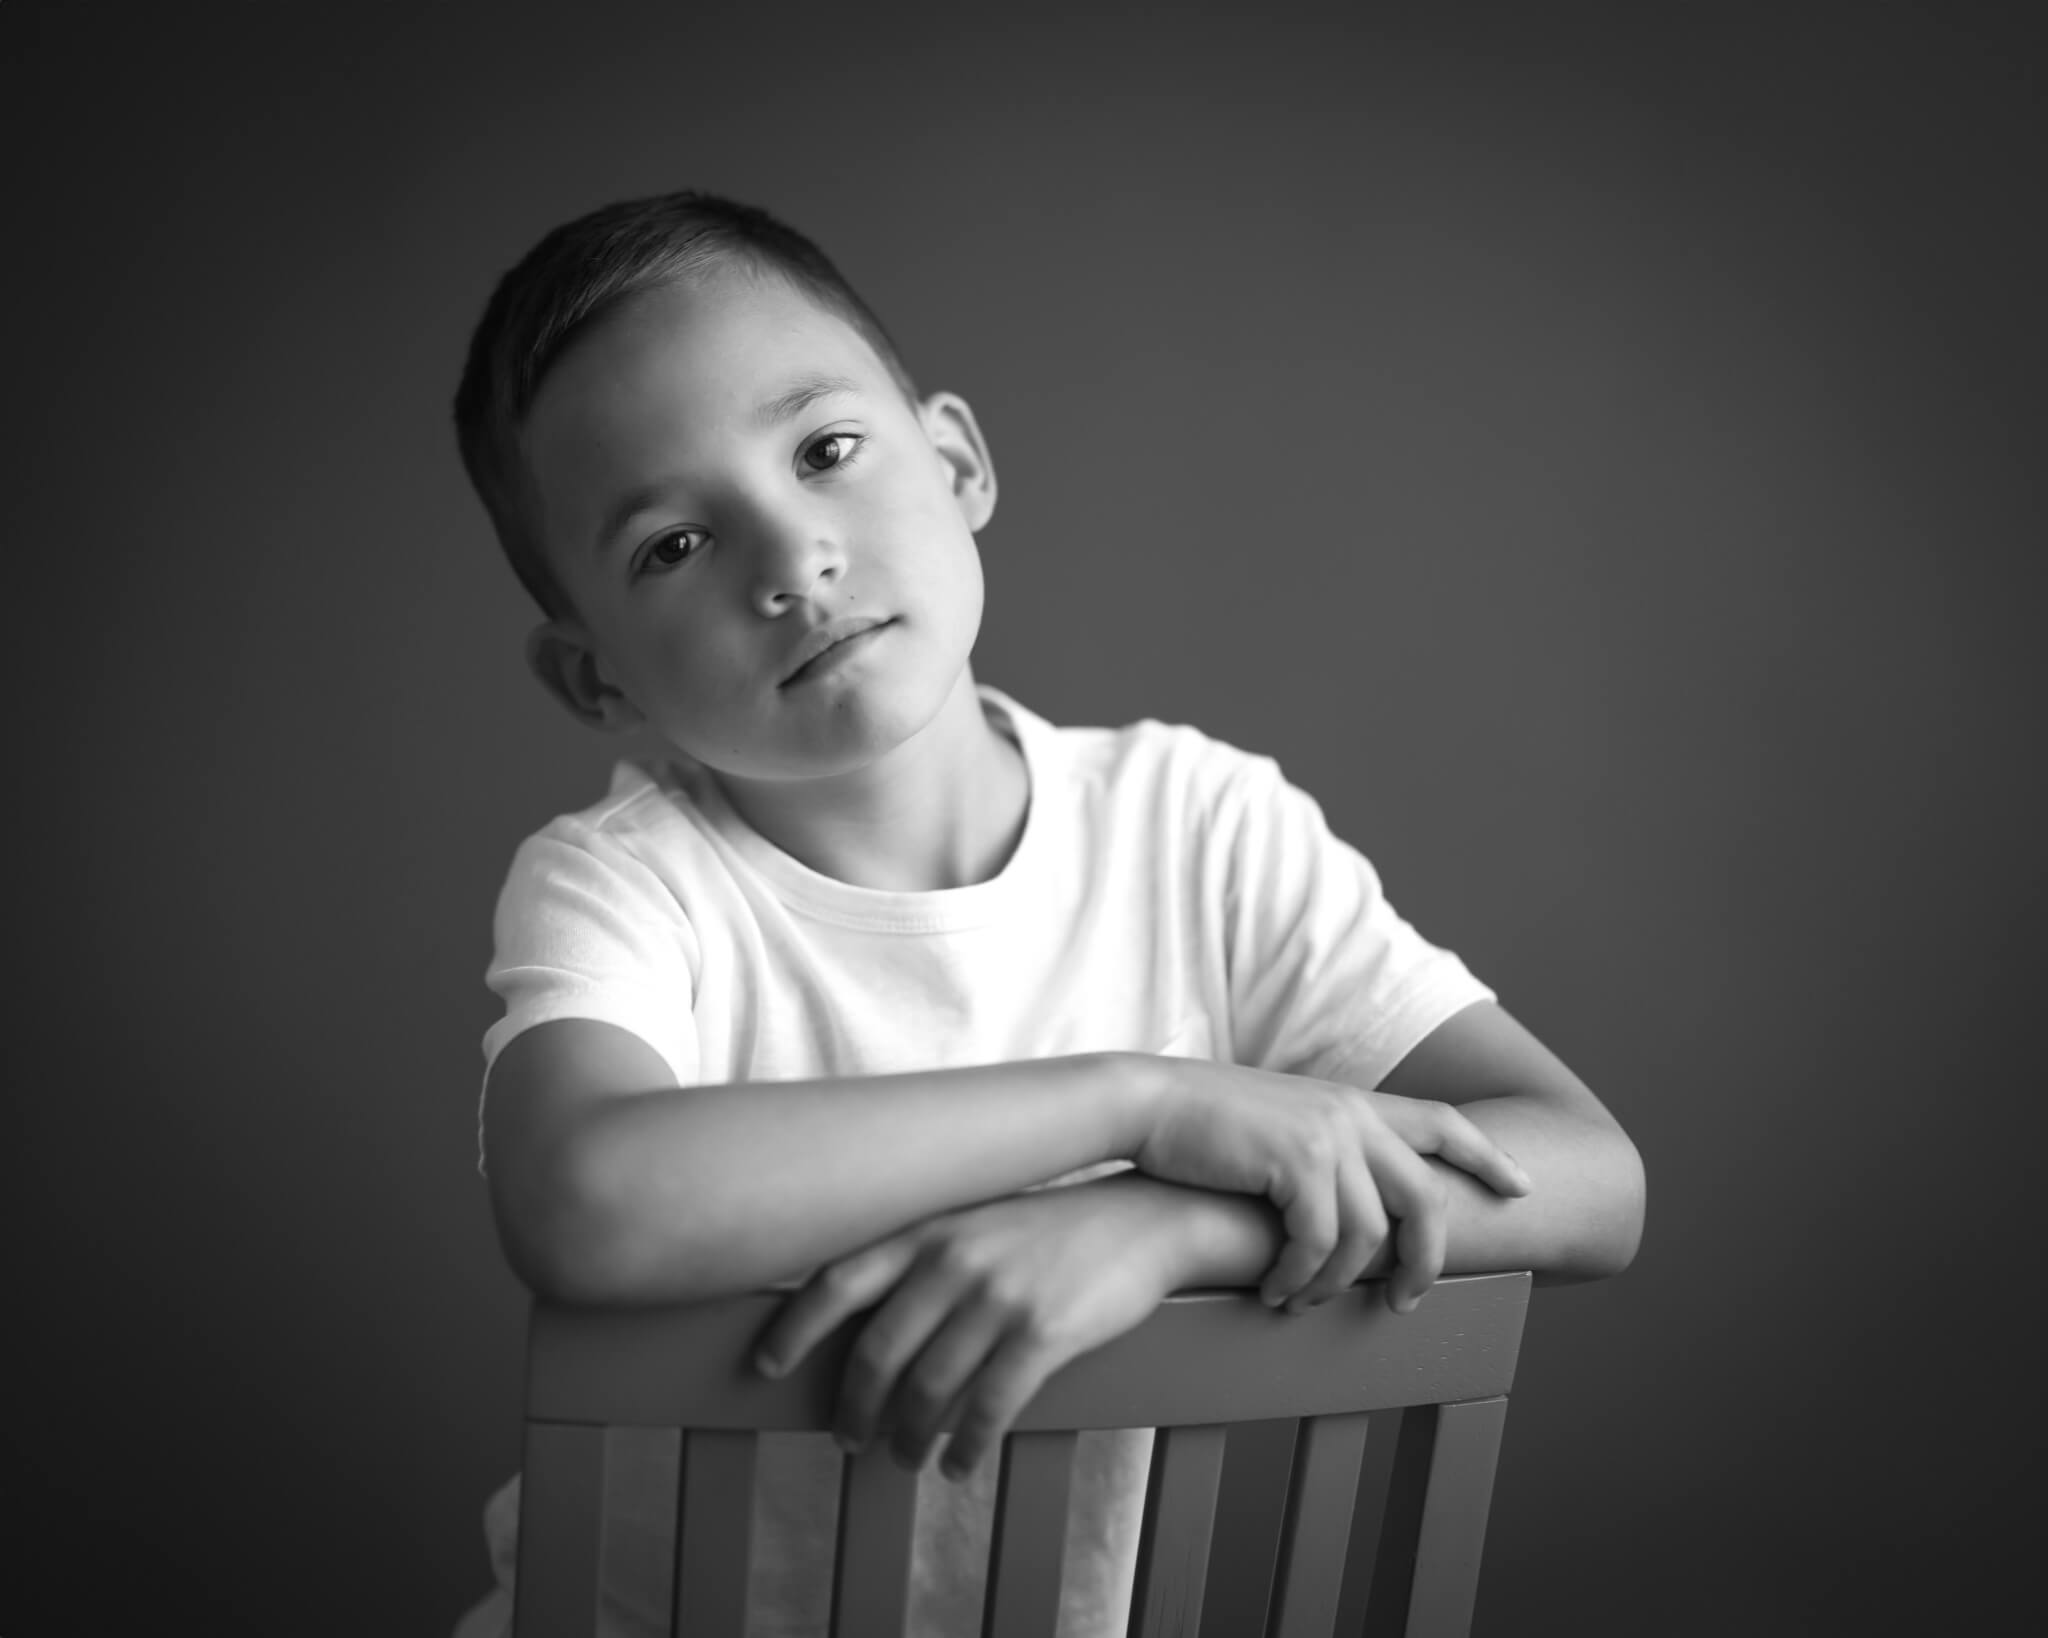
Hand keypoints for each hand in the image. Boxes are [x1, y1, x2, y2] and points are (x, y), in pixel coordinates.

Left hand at [749, 1181, 1185, 1481]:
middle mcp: (954, 1259)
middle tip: (847, 1438)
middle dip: (853, 1407)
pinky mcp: (1043, 1332)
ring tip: (903, 1459)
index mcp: (929, 1227)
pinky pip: (989, 1408)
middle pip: (877, 1351)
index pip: (838, 1279)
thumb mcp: (977, 1216)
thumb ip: (923, 1250)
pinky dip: (965, 1447)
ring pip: (928, 1388)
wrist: (1145, 1216)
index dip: (794, 1327)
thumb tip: (866, 1313)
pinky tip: (959, 1465)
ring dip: (907, 1436)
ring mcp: (998, 1296)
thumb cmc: (1053, 1224)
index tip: (765, 1364)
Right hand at [1131, 1058, 1532, 1314]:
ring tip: (1301, 1301)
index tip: (1523, 1188)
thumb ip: (1323, 1151)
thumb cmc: (1203, 1124)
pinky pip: (1320, 1244)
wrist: (1148, 1102)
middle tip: (1404, 1302)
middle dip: (1427, 1260)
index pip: (1444, 1125)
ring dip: (1338, 1283)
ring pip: (1371, 1235)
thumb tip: (1347, 1208)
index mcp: (1353, 1102)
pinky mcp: (1296, 1161)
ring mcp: (1328, 1135)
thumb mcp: (1279, 1124)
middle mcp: (1352, 1113)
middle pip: (1428, 1197)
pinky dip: (1299, 1279)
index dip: (1490, 1157)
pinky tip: (1274, 1291)